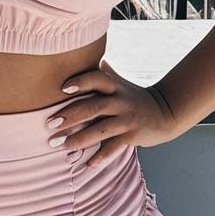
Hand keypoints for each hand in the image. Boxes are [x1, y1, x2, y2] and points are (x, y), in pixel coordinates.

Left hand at [45, 57, 180, 166]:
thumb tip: (85, 51)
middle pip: (93, 107)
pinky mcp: (132, 137)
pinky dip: (100, 157)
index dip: (81, 82)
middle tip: (49, 124)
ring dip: (78, 139)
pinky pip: (113, 148)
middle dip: (69, 116)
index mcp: (114, 86)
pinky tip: (86, 164)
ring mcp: (126, 120)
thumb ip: (101, 71)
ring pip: (100, 130)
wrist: (165, 112)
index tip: (62, 88)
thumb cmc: (133, 96)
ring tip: (59, 145)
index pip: (96, 79)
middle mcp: (120, 101)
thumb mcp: (119, 81)